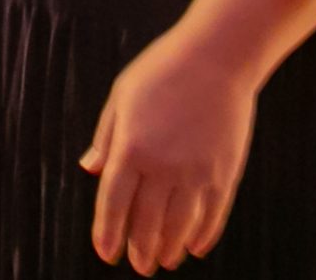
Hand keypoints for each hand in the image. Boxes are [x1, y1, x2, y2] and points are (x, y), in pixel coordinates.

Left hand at [84, 25, 257, 273]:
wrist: (217, 57)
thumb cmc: (163, 70)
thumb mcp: (121, 96)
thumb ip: (106, 137)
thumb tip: (90, 169)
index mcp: (132, 147)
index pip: (113, 203)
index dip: (108, 232)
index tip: (106, 253)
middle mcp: (163, 166)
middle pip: (147, 222)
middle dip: (139, 249)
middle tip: (137, 266)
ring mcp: (197, 172)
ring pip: (180, 226)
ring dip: (169, 248)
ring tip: (163, 261)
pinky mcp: (224, 173)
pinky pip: (213, 215)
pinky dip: (203, 235)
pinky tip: (195, 247)